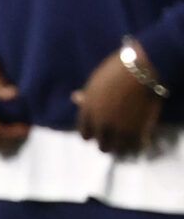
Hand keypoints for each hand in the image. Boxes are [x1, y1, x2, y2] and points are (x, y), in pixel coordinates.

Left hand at [73, 42, 165, 156]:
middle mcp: (100, 123)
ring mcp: (118, 129)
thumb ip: (88, 96)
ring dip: (124, 146)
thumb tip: (75, 98)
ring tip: (130, 141)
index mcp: (87, 111)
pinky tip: (142, 138)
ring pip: (118, 149)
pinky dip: (138, 144)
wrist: (140, 69)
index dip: (93, 133)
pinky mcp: (137, 131)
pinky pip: (135, 146)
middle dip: (109, 142)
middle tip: (117, 138)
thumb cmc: (117, 70)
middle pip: (102, 145)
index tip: (100, 132)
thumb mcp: (96, 82)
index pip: (85, 133)